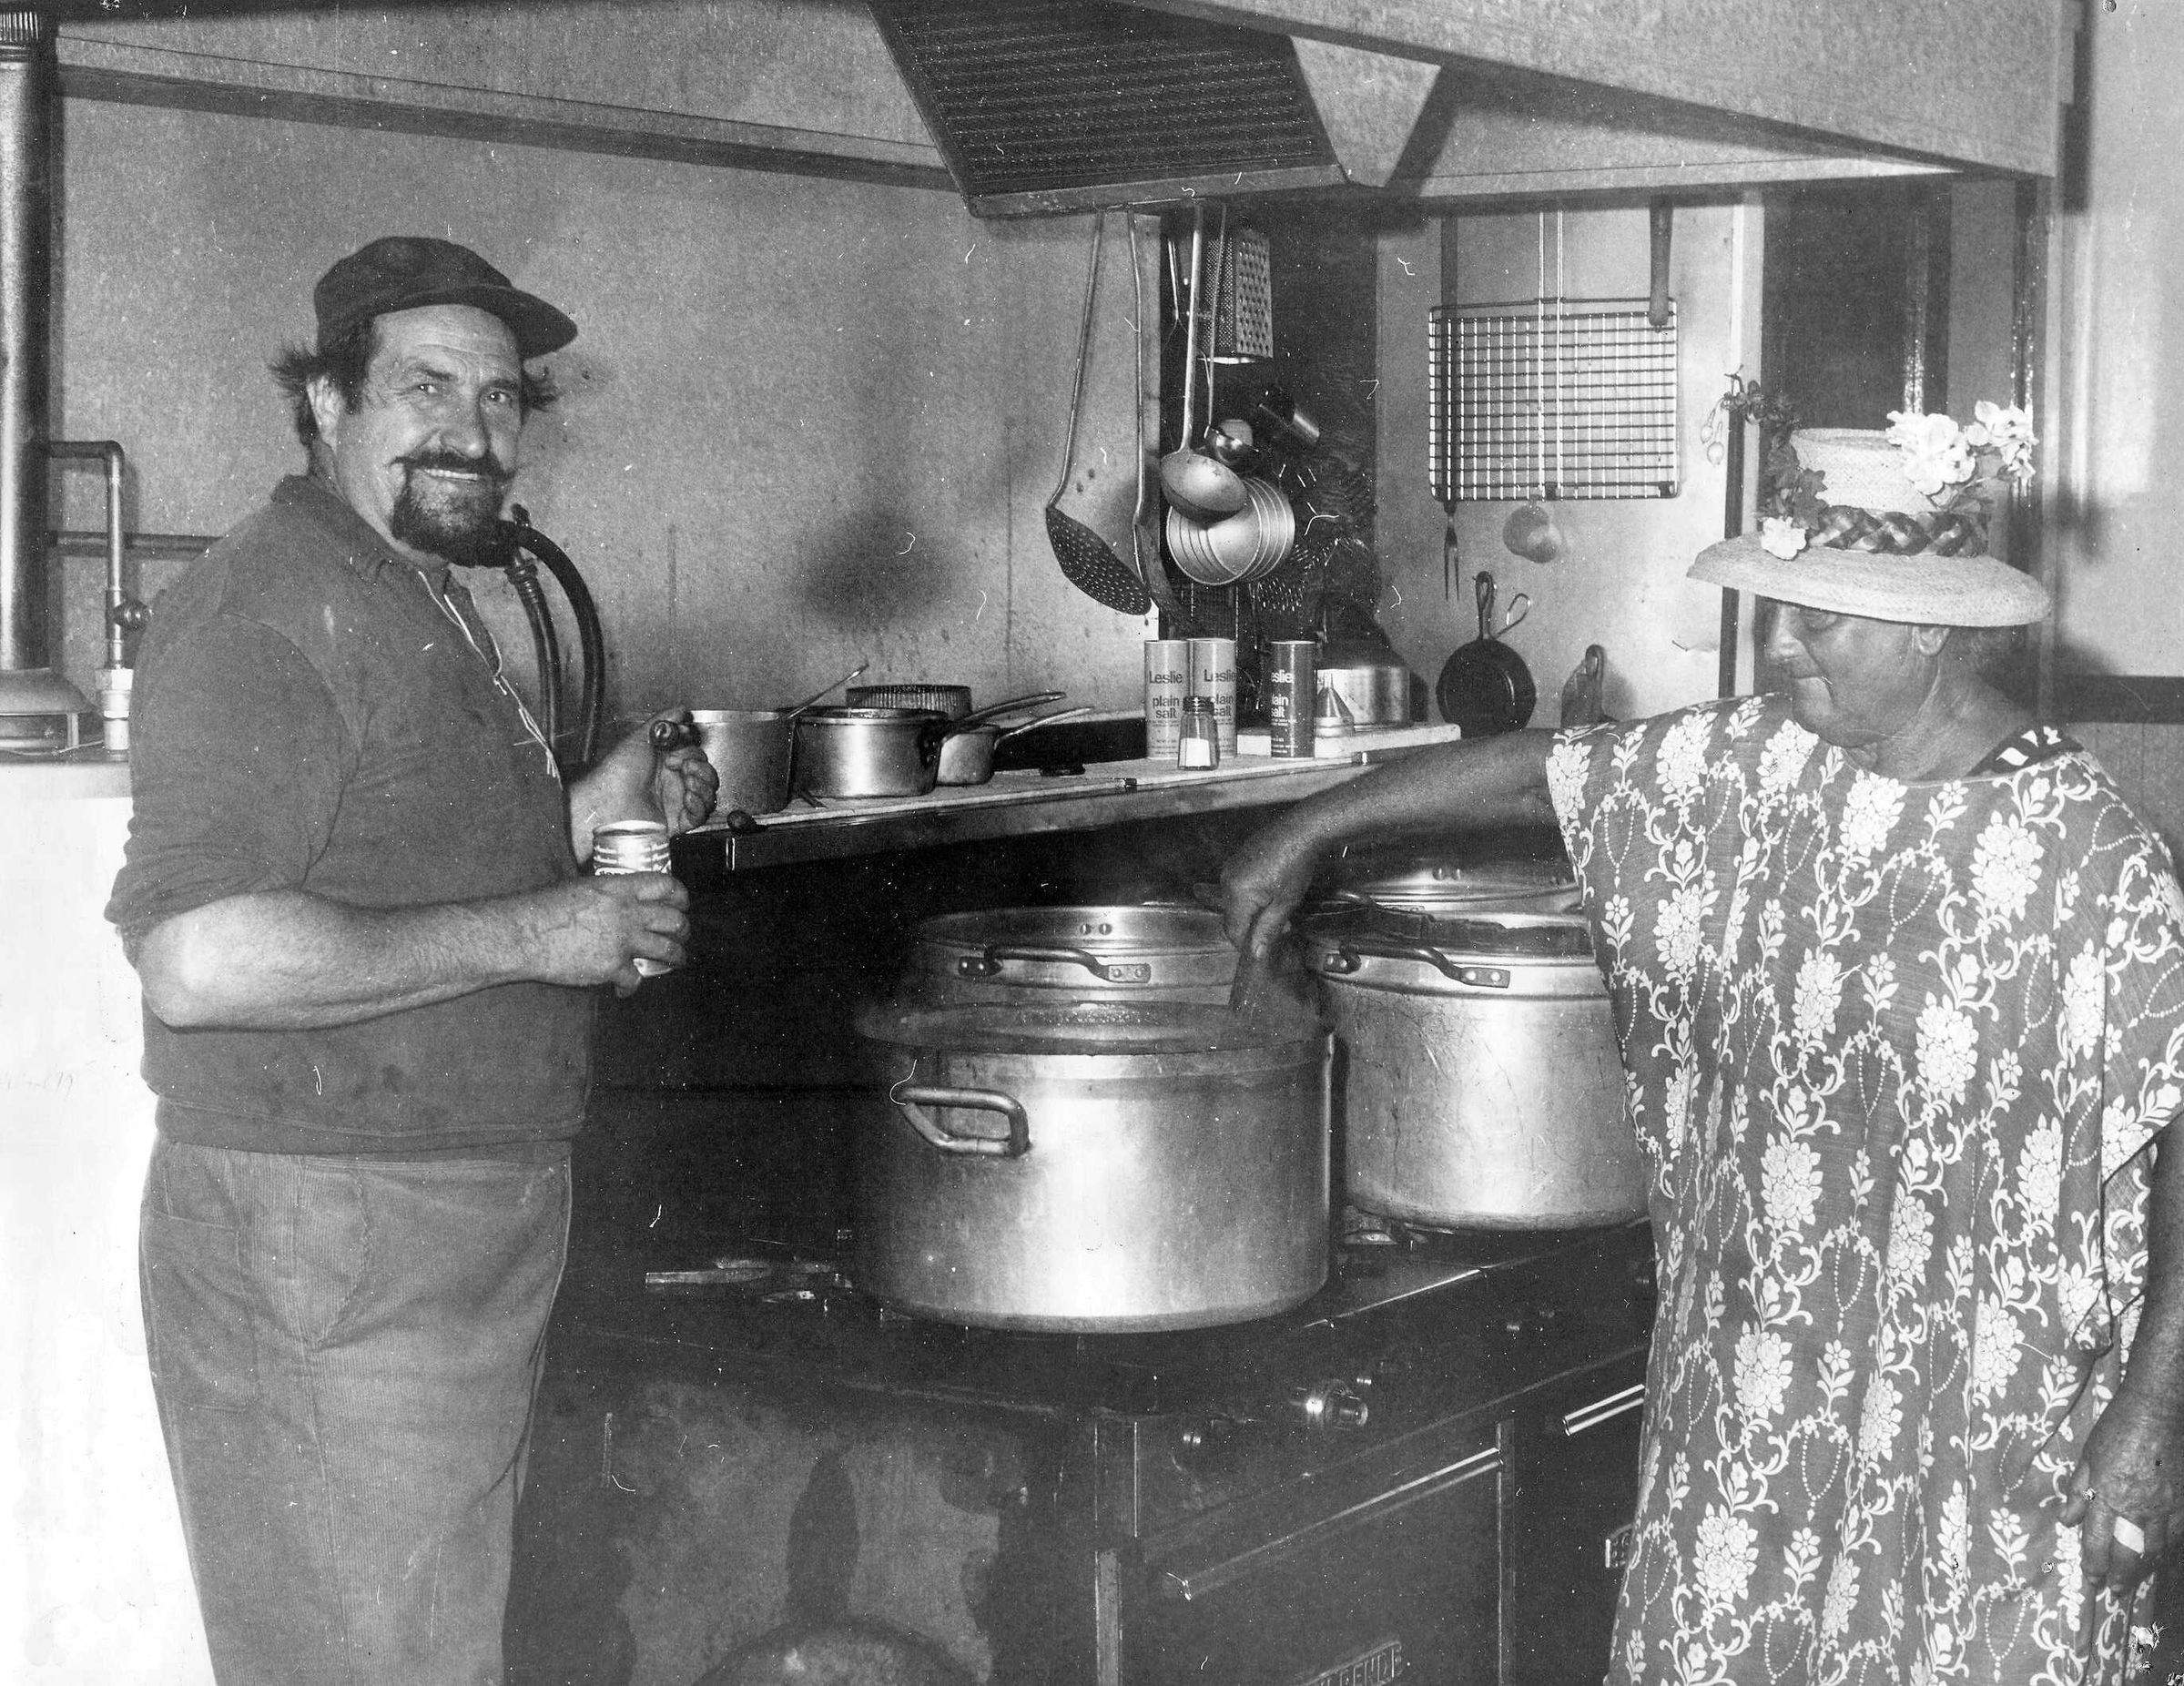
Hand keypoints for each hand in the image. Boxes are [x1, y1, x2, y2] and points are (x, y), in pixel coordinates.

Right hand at [518, 873, 691, 995]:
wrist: (525, 934)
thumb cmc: (542, 908)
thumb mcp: (581, 888)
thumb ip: (606, 894)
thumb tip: (615, 899)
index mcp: (619, 888)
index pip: (665, 885)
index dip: (679, 895)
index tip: (682, 903)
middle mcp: (628, 913)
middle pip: (673, 920)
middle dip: (683, 929)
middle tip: (682, 934)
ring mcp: (623, 941)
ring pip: (667, 950)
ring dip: (676, 957)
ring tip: (676, 961)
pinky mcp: (612, 967)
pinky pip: (636, 979)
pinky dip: (632, 986)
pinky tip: (625, 988)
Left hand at [572, 708, 718, 853]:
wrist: (609, 800)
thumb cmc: (618, 771)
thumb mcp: (640, 737)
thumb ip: (664, 721)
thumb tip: (680, 710)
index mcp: (665, 764)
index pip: (696, 756)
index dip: (693, 751)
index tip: (681, 750)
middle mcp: (672, 782)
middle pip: (706, 774)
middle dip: (701, 767)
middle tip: (685, 766)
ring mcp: (676, 802)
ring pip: (708, 794)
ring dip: (704, 785)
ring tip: (688, 781)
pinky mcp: (677, 821)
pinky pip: (700, 815)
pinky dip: (699, 805)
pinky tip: (687, 797)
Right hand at [1219, 823, 1326, 959]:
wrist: (1301, 831)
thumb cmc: (1296, 867)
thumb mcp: (1285, 904)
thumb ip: (1267, 930)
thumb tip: (1255, 954)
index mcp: (1237, 893)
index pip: (1233, 930)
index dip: (1246, 943)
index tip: (1264, 948)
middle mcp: (1226, 880)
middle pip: (1232, 916)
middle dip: (1253, 926)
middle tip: (1281, 927)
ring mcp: (1230, 867)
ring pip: (1235, 901)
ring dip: (1253, 910)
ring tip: (1279, 907)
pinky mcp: (1237, 859)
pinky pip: (1238, 886)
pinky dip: (1251, 895)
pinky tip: (1272, 890)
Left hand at [2062, 1389, 2183, 1598]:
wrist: (2159, 1412)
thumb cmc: (2118, 1429)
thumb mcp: (2088, 1456)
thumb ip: (2078, 1489)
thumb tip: (2066, 1519)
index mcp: (2108, 1494)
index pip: (2097, 1539)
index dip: (2093, 1562)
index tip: (2089, 1578)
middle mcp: (2137, 1507)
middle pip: (2127, 1553)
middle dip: (2119, 1575)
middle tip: (2113, 1590)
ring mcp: (2165, 1507)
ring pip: (2155, 1549)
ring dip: (2143, 1568)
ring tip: (2134, 1580)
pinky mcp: (2183, 1503)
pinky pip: (2176, 1536)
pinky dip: (2167, 1551)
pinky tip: (2159, 1558)